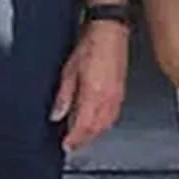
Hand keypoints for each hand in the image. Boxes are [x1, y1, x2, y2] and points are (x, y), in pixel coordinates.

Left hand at [52, 20, 128, 152]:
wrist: (110, 32)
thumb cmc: (91, 45)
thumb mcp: (68, 71)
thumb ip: (63, 96)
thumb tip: (57, 115)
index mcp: (94, 95)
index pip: (83, 127)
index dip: (74, 140)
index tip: (65, 146)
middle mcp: (108, 100)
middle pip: (96, 130)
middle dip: (84, 141)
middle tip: (72, 146)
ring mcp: (117, 97)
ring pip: (106, 125)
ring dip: (94, 134)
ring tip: (82, 137)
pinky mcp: (121, 93)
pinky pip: (113, 116)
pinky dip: (103, 124)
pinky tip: (96, 123)